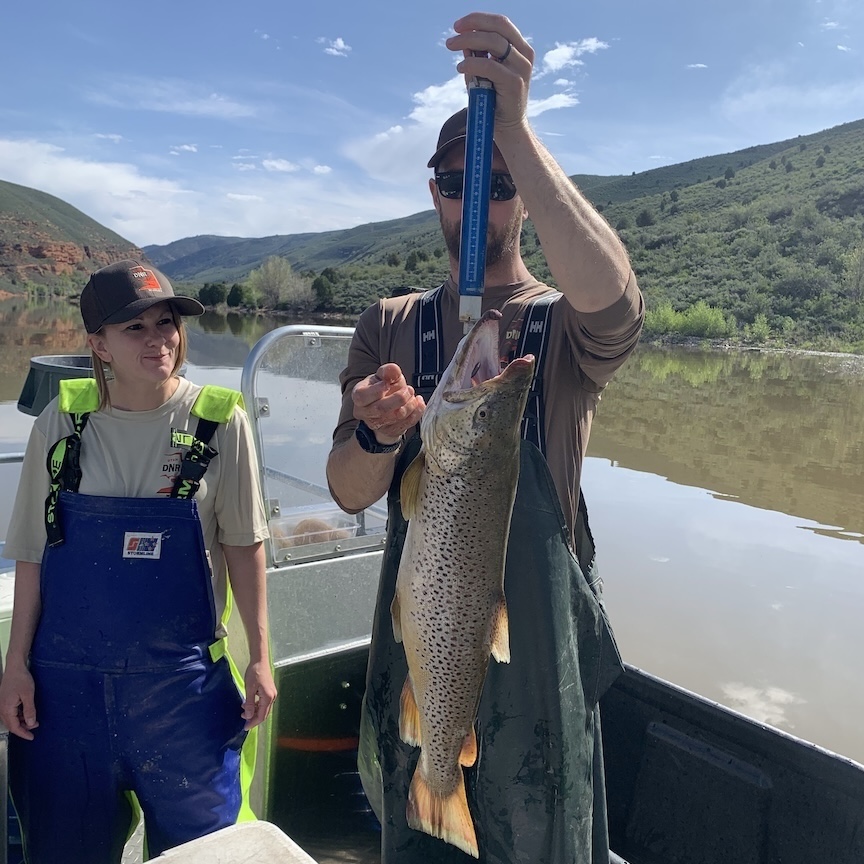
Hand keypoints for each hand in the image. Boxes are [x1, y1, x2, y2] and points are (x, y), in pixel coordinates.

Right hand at [0, 664, 38, 739]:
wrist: (15, 667)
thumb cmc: (21, 678)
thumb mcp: (28, 695)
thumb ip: (29, 710)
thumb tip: (31, 724)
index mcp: (6, 709)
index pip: (14, 727)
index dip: (23, 733)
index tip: (31, 737)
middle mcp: (2, 708)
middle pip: (11, 724)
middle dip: (23, 728)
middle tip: (34, 729)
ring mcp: (2, 705)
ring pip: (11, 719)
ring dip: (21, 721)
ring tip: (33, 720)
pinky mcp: (4, 701)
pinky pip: (11, 712)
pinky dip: (19, 715)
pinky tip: (26, 713)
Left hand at [242, 660, 276, 729]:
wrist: (260, 660)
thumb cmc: (254, 673)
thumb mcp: (249, 689)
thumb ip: (249, 703)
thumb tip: (248, 716)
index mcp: (268, 697)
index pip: (261, 715)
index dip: (253, 723)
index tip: (245, 727)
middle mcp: (272, 697)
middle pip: (264, 713)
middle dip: (254, 718)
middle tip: (243, 721)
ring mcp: (272, 694)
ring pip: (263, 708)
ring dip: (254, 711)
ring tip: (243, 710)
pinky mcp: (269, 690)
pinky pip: (263, 702)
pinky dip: (256, 705)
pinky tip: (248, 703)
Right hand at [352, 363, 424, 444]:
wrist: (388, 406)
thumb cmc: (384, 389)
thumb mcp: (384, 376)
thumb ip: (387, 371)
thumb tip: (393, 370)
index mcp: (359, 397)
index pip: (362, 396)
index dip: (377, 390)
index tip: (388, 383)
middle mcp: (365, 413)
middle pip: (381, 409)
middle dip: (399, 397)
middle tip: (409, 389)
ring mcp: (378, 425)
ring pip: (396, 417)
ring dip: (409, 404)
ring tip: (412, 395)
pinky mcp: (391, 431)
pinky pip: (407, 423)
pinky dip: (417, 412)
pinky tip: (418, 403)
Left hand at [447, 13, 534, 128]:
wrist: (508, 129)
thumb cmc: (495, 101)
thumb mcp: (484, 74)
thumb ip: (476, 56)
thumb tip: (462, 40)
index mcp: (520, 48)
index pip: (500, 23)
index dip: (478, 19)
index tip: (458, 25)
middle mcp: (524, 55)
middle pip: (498, 27)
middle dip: (472, 26)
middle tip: (451, 36)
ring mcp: (521, 68)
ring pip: (494, 42)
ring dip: (468, 41)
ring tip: (451, 46)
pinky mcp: (514, 83)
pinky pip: (490, 66)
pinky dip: (472, 63)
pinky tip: (460, 67)